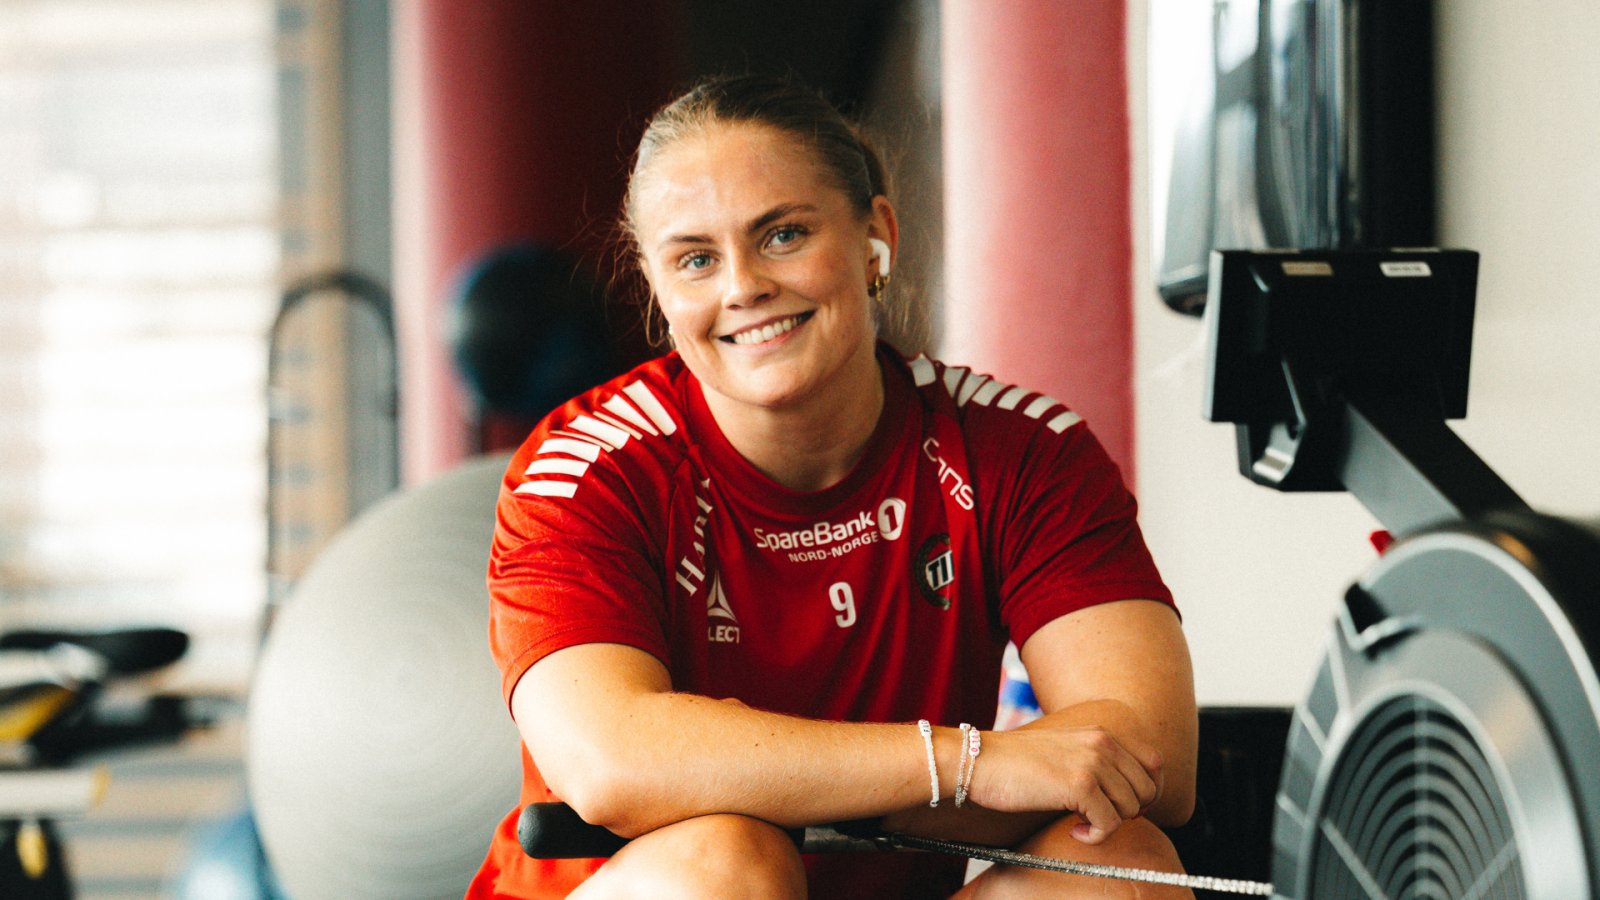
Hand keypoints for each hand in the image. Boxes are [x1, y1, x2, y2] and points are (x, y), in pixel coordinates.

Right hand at [966, 715, 1163, 844]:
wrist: (979, 761)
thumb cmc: (1016, 763)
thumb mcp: (1066, 750)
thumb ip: (1096, 761)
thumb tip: (1127, 795)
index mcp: (1101, 731)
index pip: (1154, 763)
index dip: (1147, 791)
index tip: (1124, 806)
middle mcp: (1102, 742)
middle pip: (1148, 790)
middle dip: (1129, 812)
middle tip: (1099, 817)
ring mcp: (1093, 762)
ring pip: (1131, 809)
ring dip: (1108, 824)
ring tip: (1080, 823)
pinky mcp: (1080, 785)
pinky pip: (1110, 824)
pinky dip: (1096, 836)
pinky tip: (1074, 831)